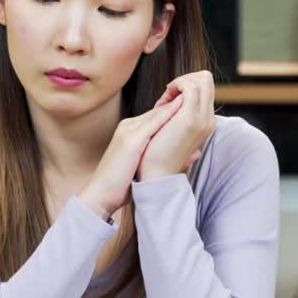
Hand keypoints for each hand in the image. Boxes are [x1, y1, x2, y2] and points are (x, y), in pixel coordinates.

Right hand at [78, 96, 186, 219]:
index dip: (177, 114)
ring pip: (157, 114)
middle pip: (159, 111)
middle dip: (179, 106)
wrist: (99, 196)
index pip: (158, 117)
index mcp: (131, 132)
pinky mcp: (130, 140)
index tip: (195, 113)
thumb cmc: (119, 186)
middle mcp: (129, 127)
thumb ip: (165, 157)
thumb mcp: (141, 166)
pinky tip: (182, 111)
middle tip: (199, 103)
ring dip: (177, 106)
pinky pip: (153, 124)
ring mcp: (128, 132)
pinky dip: (168, 116)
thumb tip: (194, 153)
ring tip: (195, 101)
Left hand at [137, 70, 215, 180]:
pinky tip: (162, 101)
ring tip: (164, 99)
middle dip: (184, 80)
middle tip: (166, 96)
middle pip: (207, 79)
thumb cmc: (156, 154)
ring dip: (179, 82)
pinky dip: (176, 85)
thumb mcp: (171, 130)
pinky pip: (190, 87)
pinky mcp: (190, 119)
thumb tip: (174, 101)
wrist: (154, 175)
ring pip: (203, 79)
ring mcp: (202, 119)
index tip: (167, 99)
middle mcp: (208, 120)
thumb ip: (177, 116)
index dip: (186, 86)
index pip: (205, 88)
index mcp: (205, 122)